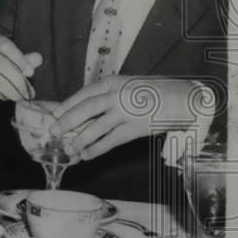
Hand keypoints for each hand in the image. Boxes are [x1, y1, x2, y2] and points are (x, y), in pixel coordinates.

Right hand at [0, 30, 41, 110]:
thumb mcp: (9, 57)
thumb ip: (24, 58)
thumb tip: (38, 58)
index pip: (6, 46)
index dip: (20, 60)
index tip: (31, 73)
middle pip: (1, 64)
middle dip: (18, 80)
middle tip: (28, 92)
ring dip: (12, 91)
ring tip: (22, 97)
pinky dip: (2, 95)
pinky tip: (8, 96)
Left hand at [49, 76, 201, 160]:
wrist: (183, 98)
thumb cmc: (153, 93)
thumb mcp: (128, 86)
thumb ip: (109, 96)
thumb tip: (86, 112)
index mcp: (113, 82)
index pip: (84, 93)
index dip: (67, 104)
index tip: (54, 113)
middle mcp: (117, 95)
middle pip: (86, 109)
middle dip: (67, 121)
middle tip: (53, 131)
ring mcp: (126, 112)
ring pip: (96, 127)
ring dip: (80, 139)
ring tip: (69, 149)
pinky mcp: (136, 128)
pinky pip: (111, 140)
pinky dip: (96, 148)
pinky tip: (87, 155)